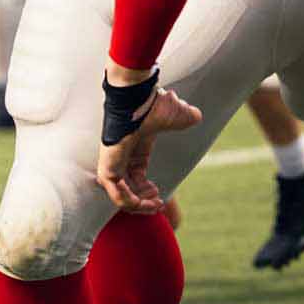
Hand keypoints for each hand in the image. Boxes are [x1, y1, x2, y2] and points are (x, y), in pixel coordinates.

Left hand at [96, 86, 201, 215]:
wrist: (138, 98)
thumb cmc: (153, 104)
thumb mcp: (176, 114)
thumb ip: (185, 117)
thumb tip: (195, 115)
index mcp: (132, 149)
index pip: (133, 177)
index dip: (145, 191)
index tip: (161, 197)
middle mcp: (121, 157)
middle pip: (125, 189)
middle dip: (142, 202)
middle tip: (158, 205)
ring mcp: (113, 161)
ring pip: (118, 195)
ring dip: (137, 206)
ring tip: (155, 205)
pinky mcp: (108, 165)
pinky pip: (115, 193)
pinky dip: (130, 202)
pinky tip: (147, 202)